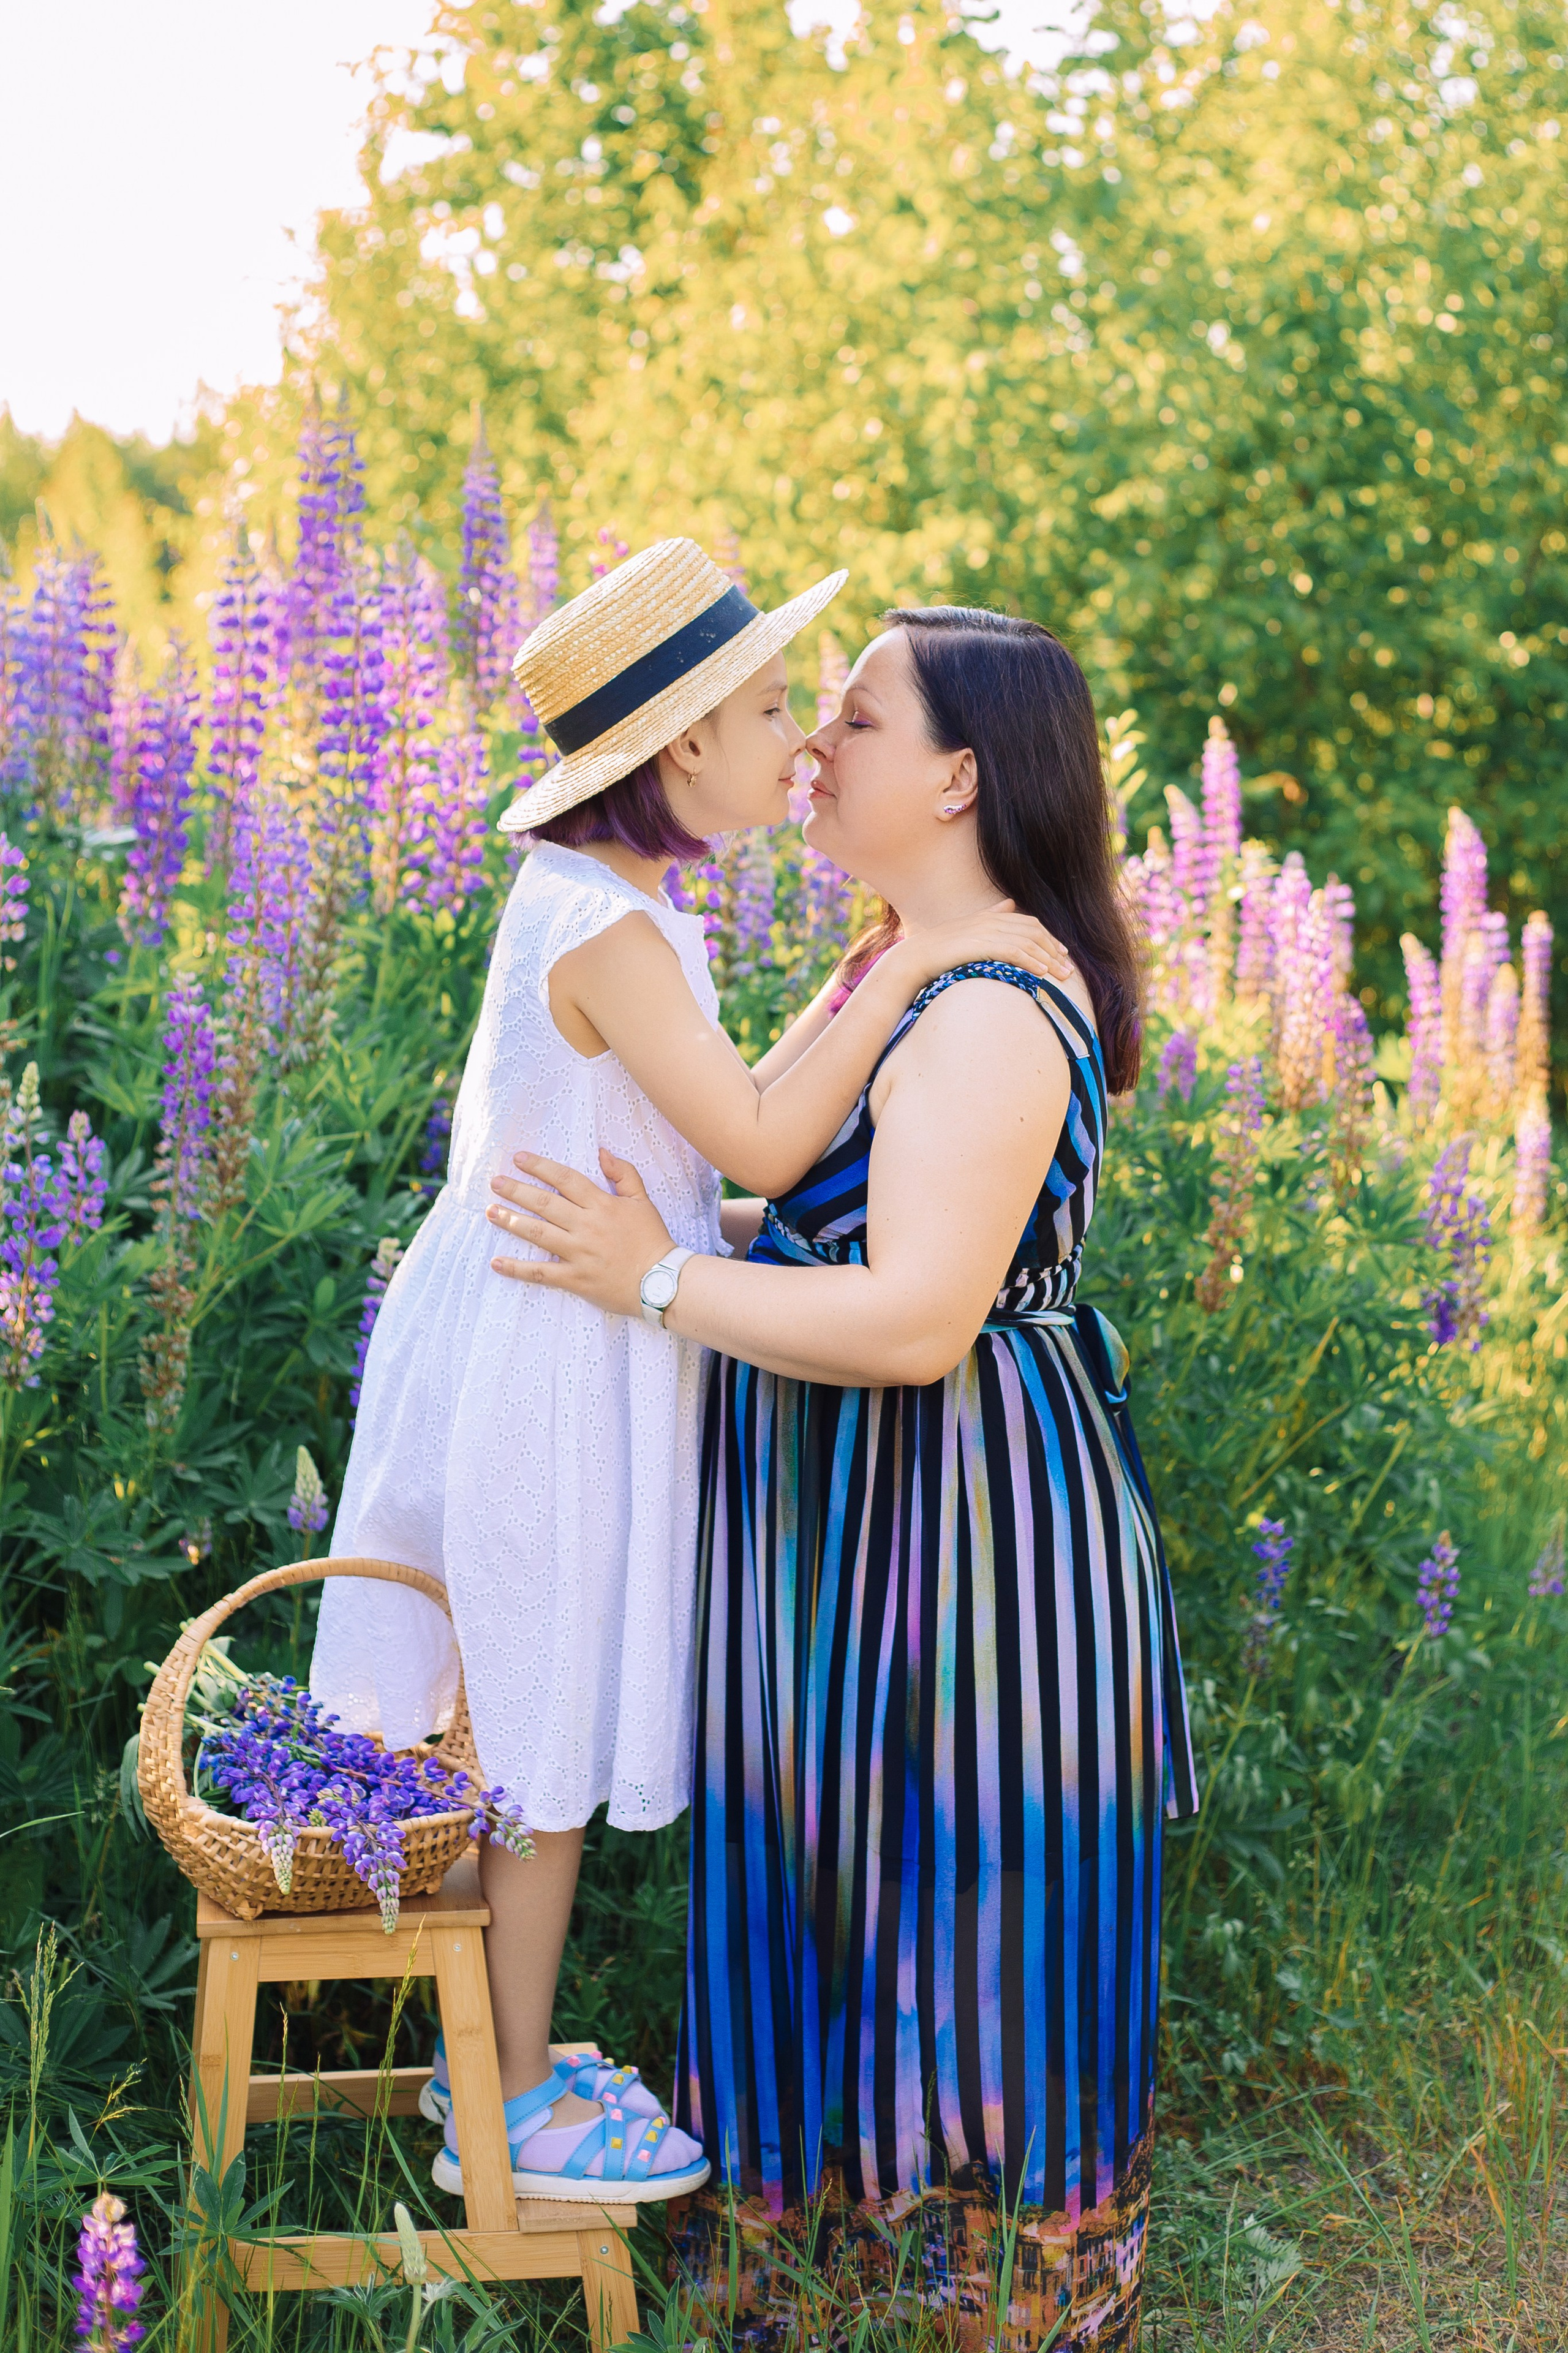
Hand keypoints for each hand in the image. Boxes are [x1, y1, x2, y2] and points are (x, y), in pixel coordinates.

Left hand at [488, 1149, 674, 1316]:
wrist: (662, 1282)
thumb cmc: (653, 1240)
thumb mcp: (642, 1201)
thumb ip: (623, 1174)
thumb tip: (601, 1151)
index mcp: (602, 1205)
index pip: (565, 1179)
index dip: (540, 1167)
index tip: (519, 1159)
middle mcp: (586, 1226)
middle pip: (544, 1203)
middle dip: (517, 1190)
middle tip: (495, 1182)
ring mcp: (579, 1253)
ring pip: (538, 1233)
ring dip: (511, 1221)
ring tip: (490, 1212)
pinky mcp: (575, 1279)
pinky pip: (541, 1273)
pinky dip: (517, 1268)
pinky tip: (496, 1262)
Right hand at [893, 902, 1073, 989]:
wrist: (915, 958)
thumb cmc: (940, 949)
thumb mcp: (970, 929)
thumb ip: (992, 915)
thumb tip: (1010, 903)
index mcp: (991, 917)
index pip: (1029, 924)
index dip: (1049, 938)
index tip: (1062, 955)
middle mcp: (992, 920)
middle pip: (1034, 932)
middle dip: (1054, 951)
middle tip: (1068, 971)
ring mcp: (986, 932)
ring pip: (1028, 943)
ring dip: (1048, 961)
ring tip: (1062, 977)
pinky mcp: (980, 945)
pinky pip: (1013, 952)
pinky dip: (1030, 961)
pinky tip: (1041, 974)